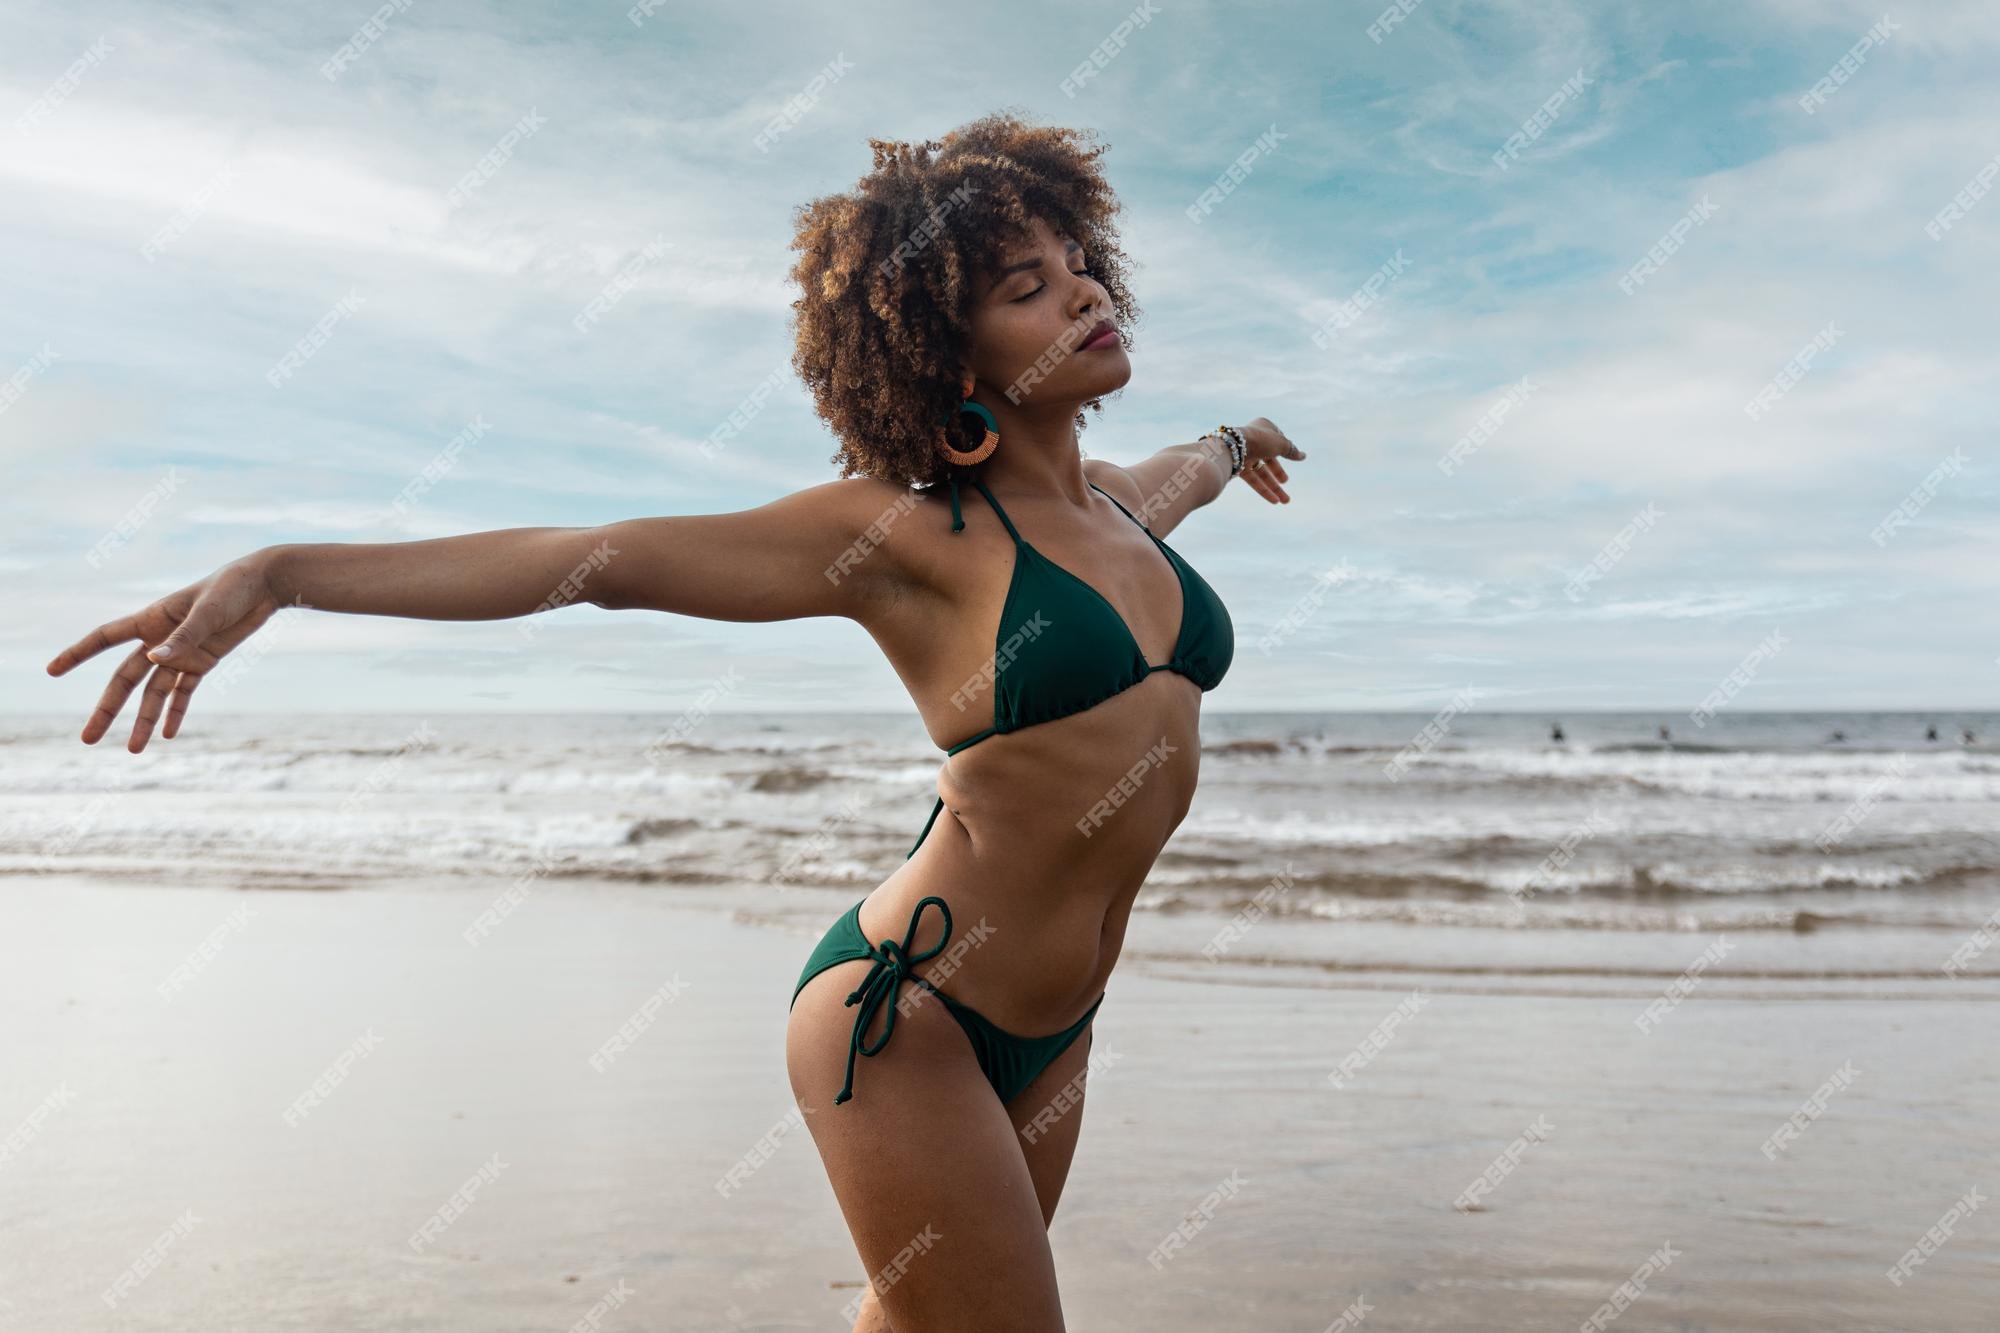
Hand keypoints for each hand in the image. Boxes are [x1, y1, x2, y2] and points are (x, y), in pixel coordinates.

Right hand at [45, 551, 297, 751]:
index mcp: (152, 618)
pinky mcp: (203, 662)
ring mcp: (180, 653)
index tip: (52, 671)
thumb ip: (184, 636)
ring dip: (145, 720)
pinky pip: (184, 693)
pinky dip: (176, 712)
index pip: (105, 637)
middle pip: (125, 679)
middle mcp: (159, 639)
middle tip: (87, 738)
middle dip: (107, 709)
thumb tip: (154, 659)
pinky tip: (167, 734)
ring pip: (155, 693)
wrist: (264, 586)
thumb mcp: (209, 611)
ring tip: (134, 750)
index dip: (78, 653)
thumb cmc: (232, 588)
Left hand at [1233, 417, 1306, 504]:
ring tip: (1285, 501)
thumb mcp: (1281, 444)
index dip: (1285, 450)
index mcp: (1263, 428)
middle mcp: (1253, 440)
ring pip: (1261, 473)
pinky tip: (1274, 501)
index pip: (1277, 440)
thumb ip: (1291, 451)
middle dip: (1278, 473)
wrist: (1234, 447)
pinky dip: (1263, 490)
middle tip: (1285, 481)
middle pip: (1269, 459)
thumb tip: (1303, 456)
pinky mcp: (1237, 467)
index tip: (1294, 457)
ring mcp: (1244, 454)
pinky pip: (1253, 480)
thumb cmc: (1260, 440)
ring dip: (1274, 487)